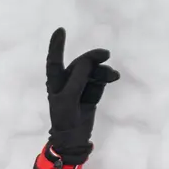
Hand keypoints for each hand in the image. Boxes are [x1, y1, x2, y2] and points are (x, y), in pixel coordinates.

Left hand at [44, 27, 119, 166]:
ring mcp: (81, 87)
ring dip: (102, 71)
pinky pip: (100, 80)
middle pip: (81, 63)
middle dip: (92, 58)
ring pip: (93, 71)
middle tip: (106, 54)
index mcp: (56, 81)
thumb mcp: (68, 98)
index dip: (57, 45)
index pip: (55, 60)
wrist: (74, 138)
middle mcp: (67, 81)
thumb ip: (78, 78)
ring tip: (112, 75)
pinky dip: (106, 77)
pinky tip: (113, 77)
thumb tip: (87, 61)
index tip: (60, 30)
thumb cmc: (65, 118)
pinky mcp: (92, 94)